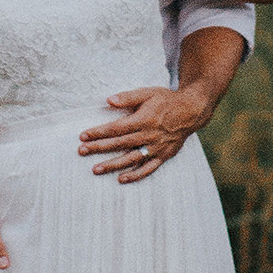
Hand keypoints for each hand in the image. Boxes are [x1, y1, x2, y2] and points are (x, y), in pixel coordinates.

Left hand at [79, 81, 212, 181]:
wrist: (191, 111)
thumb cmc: (166, 100)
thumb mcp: (148, 93)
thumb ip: (128, 97)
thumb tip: (108, 100)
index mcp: (143, 119)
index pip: (116, 128)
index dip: (98, 132)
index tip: (83, 136)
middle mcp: (149, 135)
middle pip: (120, 144)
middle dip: (99, 148)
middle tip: (81, 151)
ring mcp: (156, 148)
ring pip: (131, 159)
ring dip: (112, 165)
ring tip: (95, 169)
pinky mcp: (163, 156)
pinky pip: (148, 169)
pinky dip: (135, 175)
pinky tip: (121, 179)